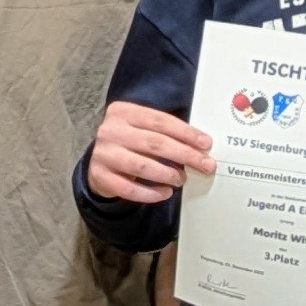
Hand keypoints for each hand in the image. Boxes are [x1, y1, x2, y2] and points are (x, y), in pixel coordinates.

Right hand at [86, 98, 215, 204]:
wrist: (99, 161)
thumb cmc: (129, 143)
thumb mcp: (142, 128)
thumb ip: (165, 133)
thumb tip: (200, 147)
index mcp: (124, 111)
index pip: (161, 121)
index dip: (186, 133)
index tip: (206, 144)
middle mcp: (111, 130)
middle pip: (155, 143)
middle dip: (185, 155)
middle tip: (205, 165)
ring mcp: (104, 154)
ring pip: (143, 166)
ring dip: (168, 175)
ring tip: (182, 179)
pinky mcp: (99, 176)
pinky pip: (129, 189)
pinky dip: (151, 193)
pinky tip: (165, 193)